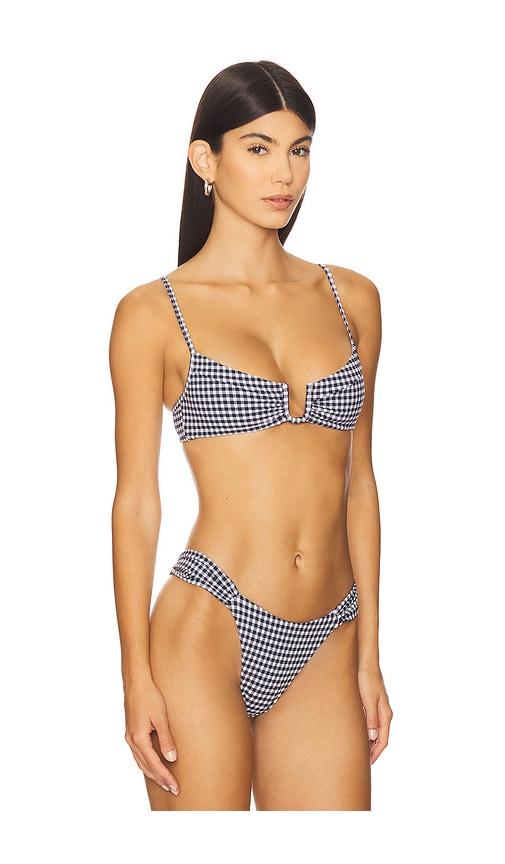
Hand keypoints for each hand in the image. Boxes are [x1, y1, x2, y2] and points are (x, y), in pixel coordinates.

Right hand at [124, 676, 179, 794]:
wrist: (136, 683)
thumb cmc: (150, 697)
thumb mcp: (161, 717)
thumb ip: (166, 739)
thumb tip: (171, 758)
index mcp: (138, 738)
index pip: (154, 764)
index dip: (165, 777)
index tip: (175, 787)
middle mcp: (131, 741)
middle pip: (146, 767)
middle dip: (160, 779)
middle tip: (173, 789)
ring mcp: (130, 738)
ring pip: (141, 763)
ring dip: (153, 774)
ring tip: (166, 782)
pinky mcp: (131, 733)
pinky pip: (139, 755)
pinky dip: (147, 764)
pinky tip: (154, 766)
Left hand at [358, 663, 392, 764]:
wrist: (364, 661)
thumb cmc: (366, 678)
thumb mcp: (368, 699)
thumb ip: (371, 718)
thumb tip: (373, 738)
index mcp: (385, 714)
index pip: (383, 740)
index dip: (375, 753)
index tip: (367, 764)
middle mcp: (383, 713)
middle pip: (380, 738)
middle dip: (372, 751)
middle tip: (361, 762)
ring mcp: (378, 709)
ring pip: (375, 731)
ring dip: (368, 742)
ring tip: (357, 752)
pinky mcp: (371, 704)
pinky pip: (370, 723)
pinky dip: (365, 732)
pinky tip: (357, 734)